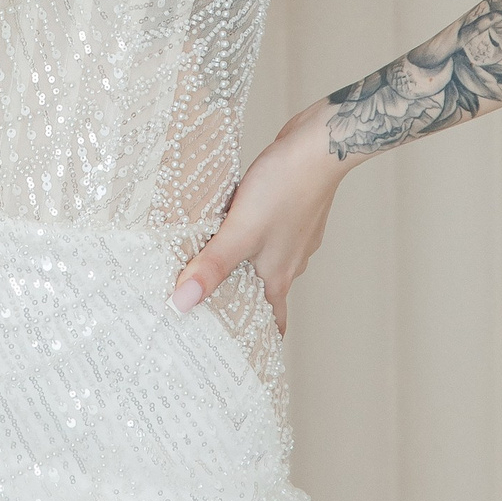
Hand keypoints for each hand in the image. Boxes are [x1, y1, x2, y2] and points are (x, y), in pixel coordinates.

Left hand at [169, 102, 351, 335]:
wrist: (320, 146)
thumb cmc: (286, 187)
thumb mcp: (240, 231)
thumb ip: (212, 266)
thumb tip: (181, 303)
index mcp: (278, 275)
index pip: (271, 321)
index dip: (257, 338)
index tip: (239, 354)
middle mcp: (289, 260)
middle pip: (263, 291)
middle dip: (239, 299)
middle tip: (209, 306)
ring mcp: (293, 235)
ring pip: (264, 259)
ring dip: (242, 264)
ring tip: (211, 262)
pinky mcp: (290, 210)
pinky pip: (266, 231)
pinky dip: (249, 233)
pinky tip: (231, 219)